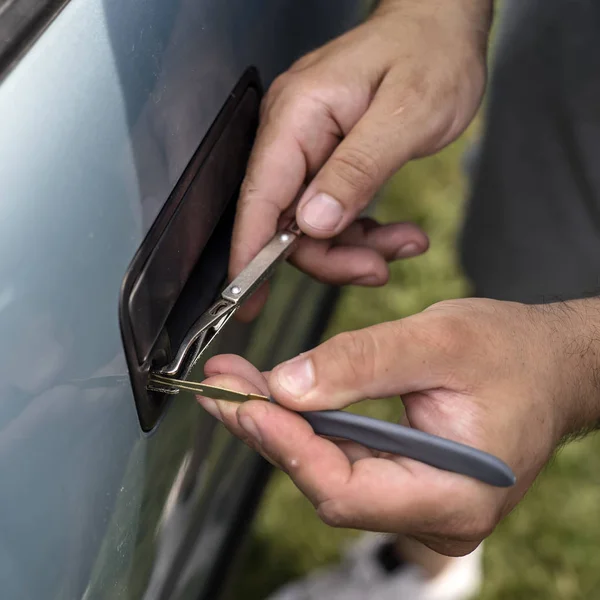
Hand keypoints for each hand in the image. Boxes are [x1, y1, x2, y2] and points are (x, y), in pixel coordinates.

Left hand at [198, 298, 599, 554]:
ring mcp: (417, 502)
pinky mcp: (405, 480)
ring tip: (236, 385)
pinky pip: (344, 459)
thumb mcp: (441, 341)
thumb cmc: (514, 354)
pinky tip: (275, 397)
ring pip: (328, 472)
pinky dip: (306, 425)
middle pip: (326, 484)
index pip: (345, 488)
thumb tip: (287, 385)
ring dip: (279, 426)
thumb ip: (364, 363)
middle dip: (269, 432)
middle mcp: (431, 514)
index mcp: (453, 495)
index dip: (287, 447)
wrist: (550, 366)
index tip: (244, 403)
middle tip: (222, 386)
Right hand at [231, 0, 492, 318]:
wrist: (443, 27)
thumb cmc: (431, 52)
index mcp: (299, 114)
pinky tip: (396, 234)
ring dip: (355, 247)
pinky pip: (332, 213)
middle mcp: (293, 133)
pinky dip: (363, 232)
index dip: (250, 253)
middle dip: (330, 255)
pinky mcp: (328, 161)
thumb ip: (358, 169)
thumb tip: (312, 222)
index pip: (260, 196)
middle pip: (285, 221)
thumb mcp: (406, 114)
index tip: (244, 299)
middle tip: (375, 268)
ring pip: (312, 225)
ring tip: (402, 244)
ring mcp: (309, 148)